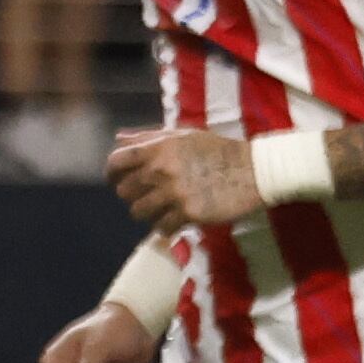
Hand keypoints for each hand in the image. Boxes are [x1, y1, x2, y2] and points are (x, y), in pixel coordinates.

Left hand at [106, 124, 261, 234]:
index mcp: (159, 147)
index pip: (116, 161)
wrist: (252, 171)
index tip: (115, 180)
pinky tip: (176, 219)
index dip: (111, 172)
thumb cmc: (216, 150)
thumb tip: (118, 139)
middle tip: (148, 195)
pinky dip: (165, 226)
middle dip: (132, 194)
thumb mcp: (182, 135)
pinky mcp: (188, 213)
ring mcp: (174, 193)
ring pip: (138, 212)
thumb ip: (148, 137)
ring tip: (162, 208)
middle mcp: (162, 169)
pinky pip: (161, 227)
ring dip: (147, 212)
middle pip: (124, 190)